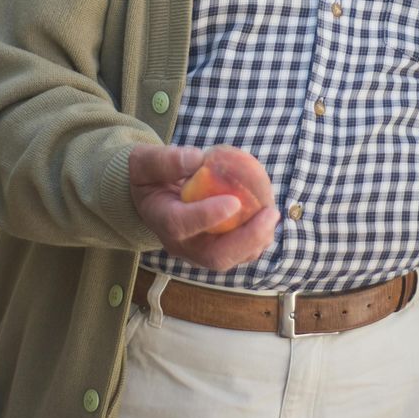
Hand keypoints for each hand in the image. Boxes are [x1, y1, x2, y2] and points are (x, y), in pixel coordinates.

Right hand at [128, 144, 279, 271]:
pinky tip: (268, 215)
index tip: (234, 201)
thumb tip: (198, 159)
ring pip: (230, 259)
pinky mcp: (212, 251)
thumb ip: (166, 160)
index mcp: (161, 219)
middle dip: (246, 239)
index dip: (208, 216)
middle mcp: (179, 244)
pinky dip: (256, 238)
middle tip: (270, 213)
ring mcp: (197, 252)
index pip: (182, 224)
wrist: (150, 198)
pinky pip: (238, 252)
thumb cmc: (149, 176)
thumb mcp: (146, 161)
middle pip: (214, 256)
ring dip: (256, 241)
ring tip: (272, 214)